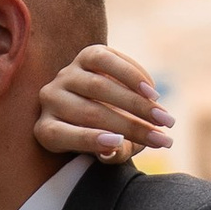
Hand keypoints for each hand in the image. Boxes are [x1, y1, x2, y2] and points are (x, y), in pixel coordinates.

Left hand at [34, 44, 172, 163]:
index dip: (88, 139)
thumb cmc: (107, 136)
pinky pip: (106, 60)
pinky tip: (152, 93)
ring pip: (99, 86)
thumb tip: (113, 150)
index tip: (118, 144)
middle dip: (130, 126)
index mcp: (47, 129)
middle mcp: (50, 99)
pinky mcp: (85, 55)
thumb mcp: (109, 151)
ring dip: (137, 103)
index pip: (58, 134)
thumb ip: (112, 154)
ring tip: (163, 117)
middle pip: (88, 112)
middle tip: (162, 138)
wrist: (106, 104)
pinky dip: (132, 76)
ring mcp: (65, 75)